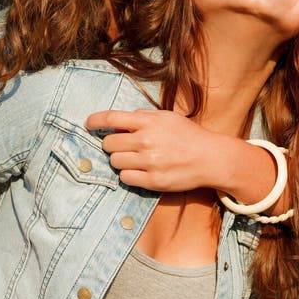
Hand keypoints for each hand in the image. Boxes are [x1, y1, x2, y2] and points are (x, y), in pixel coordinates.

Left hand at [86, 109, 219, 191]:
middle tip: (122, 145)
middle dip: (111, 144)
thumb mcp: (167, 117)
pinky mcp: (153, 181)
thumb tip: (120, 120)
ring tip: (135, 158)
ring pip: (115, 162)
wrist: (210, 157)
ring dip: (120, 160)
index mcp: (149, 121)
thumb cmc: (188, 135)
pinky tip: (140, 169)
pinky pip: (125, 178)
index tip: (88, 124)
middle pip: (109, 144)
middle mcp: (146, 141)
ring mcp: (149, 162)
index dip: (95, 121)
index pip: (112, 118)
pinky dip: (129, 174)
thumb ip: (143, 116)